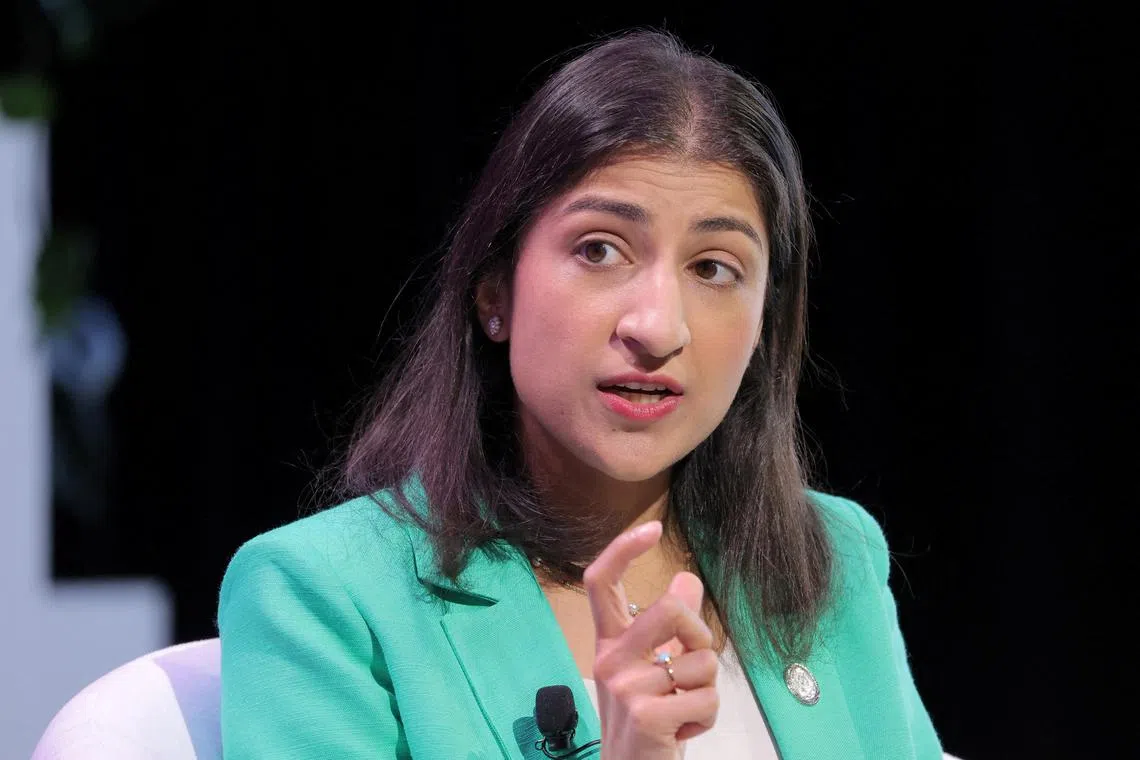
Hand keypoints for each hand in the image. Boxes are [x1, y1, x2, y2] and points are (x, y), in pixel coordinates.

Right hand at [584, 520, 718, 759]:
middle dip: (700, 635)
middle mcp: (609, 660)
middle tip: (691, 667)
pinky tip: (682, 729)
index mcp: (609, 644)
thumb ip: (672, 626)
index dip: (623, 549)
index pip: (601, 583)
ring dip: (707, 689)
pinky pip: (706, 698)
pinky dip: (707, 717)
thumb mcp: (656, 669)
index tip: (651, 528)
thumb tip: (688, 578)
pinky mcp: (646, 715)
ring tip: (682, 708)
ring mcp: (625, 687)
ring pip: (701, 661)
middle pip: (668, 609)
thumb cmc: (647, 721)